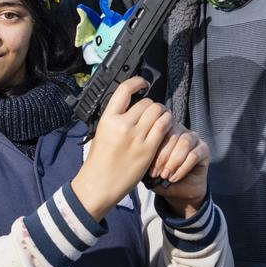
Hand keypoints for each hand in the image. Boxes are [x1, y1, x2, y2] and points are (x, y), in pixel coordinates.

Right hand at [71, 77, 173, 220]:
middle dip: (152, 105)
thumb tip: (132, 108)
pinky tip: (165, 127)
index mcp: (108, 119)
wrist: (99, 184)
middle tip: (153, 111)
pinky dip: (167, 123)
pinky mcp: (148, 149)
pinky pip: (163, 127)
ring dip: (162, 113)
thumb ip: (116, 119)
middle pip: (146, 102)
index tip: (142, 84)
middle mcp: (122, 125)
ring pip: (158, 112)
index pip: (124, 90)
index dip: (136, 82)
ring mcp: (136, 137)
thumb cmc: (99, 161)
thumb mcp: (101, 133)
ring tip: (161, 118)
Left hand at [149, 126, 208, 217]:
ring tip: (166, 176)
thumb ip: (144, 157)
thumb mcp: (149, 167)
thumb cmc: (161, 176)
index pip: (159, 129)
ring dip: (174, 161)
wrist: (179, 191)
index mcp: (164, 129)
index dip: (153, 149)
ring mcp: (193, 137)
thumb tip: (139, 154)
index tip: (148, 169)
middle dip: (163, 157)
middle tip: (156, 174)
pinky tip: (175, 178)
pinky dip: (183, 168)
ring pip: (184, 143)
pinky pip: (194, 155)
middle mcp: (179, 130)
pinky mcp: (204, 149)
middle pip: (172, 135)